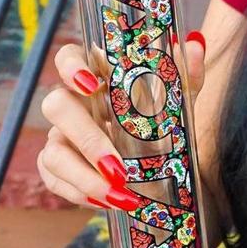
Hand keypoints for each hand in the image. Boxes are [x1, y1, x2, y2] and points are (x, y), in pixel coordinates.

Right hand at [36, 32, 206, 207]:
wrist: (159, 166)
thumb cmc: (159, 123)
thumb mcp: (177, 101)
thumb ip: (184, 76)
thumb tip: (193, 45)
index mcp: (95, 79)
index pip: (68, 58)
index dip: (71, 67)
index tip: (91, 84)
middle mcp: (73, 104)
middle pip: (56, 106)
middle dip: (87, 139)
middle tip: (118, 167)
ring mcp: (61, 136)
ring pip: (53, 153)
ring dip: (85, 178)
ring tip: (120, 195)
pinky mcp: (57, 167)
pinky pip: (55, 180)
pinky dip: (79, 194)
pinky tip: (106, 202)